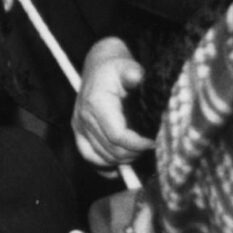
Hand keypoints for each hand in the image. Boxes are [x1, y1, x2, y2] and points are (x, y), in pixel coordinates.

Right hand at [73, 37, 153, 169]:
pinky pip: (90, 158)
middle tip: (150, 147)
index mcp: (96, 104)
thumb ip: (133, 73)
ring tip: (139, 151)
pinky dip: (105, 166)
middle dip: (134, 154)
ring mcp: (79, 127)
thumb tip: (137, 78)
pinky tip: (120, 164)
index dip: (138, 144)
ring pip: (102, 158)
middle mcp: (84, 118)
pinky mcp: (79, 133)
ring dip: (123, 160)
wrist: (98, 67)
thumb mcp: (127, 66)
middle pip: (111, 151)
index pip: (117, 136)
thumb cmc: (115, 68)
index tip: (154, 141)